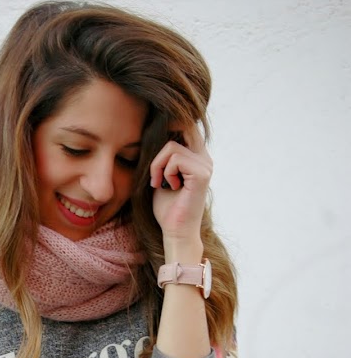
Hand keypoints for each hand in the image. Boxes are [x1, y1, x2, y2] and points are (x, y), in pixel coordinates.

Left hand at [150, 125, 212, 261]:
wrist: (175, 231)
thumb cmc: (167, 208)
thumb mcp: (161, 175)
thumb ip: (162, 155)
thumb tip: (152, 131)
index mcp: (197, 157)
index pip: (186, 126)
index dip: (169, 127)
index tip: (153, 141)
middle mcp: (204, 158)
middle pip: (180, 129)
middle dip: (159, 149)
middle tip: (155, 172)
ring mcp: (205, 165)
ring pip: (172, 147)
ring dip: (157, 166)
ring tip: (160, 183)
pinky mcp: (202, 174)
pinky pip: (175, 159)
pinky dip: (165, 173)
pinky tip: (170, 187)